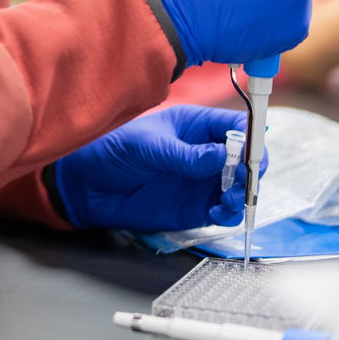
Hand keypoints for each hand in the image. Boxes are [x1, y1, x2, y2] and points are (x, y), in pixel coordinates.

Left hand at [52, 105, 265, 232]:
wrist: (87, 186)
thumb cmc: (113, 152)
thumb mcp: (148, 147)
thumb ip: (184, 154)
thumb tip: (222, 155)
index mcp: (196, 125)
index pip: (237, 126)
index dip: (250, 138)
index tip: (248, 152)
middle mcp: (205, 153)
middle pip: (246, 159)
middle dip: (251, 169)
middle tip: (241, 179)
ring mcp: (202, 181)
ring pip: (240, 187)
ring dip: (244, 193)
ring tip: (229, 198)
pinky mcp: (196, 207)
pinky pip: (225, 211)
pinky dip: (230, 213)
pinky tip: (218, 212)